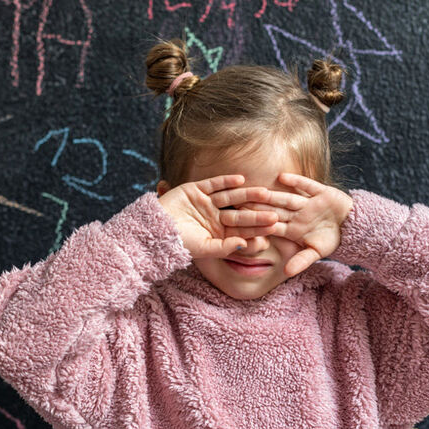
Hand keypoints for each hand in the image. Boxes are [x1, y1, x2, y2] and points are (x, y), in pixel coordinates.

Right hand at [158, 175, 279, 258]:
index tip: (274, 228)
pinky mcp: (195, 189)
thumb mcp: (203, 249)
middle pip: (239, 214)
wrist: (153, 230)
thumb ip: (224, 247)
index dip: (257, 229)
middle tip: (275, 211)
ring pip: (230, 197)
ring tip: (263, 192)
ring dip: (246, 195)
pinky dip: (226, 181)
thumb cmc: (178, 243)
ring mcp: (206, 203)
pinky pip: (214, 184)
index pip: (242, 231)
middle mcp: (215, 217)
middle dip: (256, 213)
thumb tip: (245, 244)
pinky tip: (240, 179)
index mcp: (218, 233)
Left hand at [233, 172, 352, 276]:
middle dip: (259, 207)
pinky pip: (307, 186)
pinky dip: (296, 182)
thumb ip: (301, 261)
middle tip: (240, 202)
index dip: (258, 225)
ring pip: (287, 198)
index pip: (271, 226)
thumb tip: (286, 273)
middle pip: (275, 210)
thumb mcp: (316, 252)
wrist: (351, 227)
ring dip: (273, 195)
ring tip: (258, 190)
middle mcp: (296, 214)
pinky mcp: (320, 192)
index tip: (241, 224)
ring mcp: (307, 202)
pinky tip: (282, 177)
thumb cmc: (330, 239)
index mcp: (292, 228)